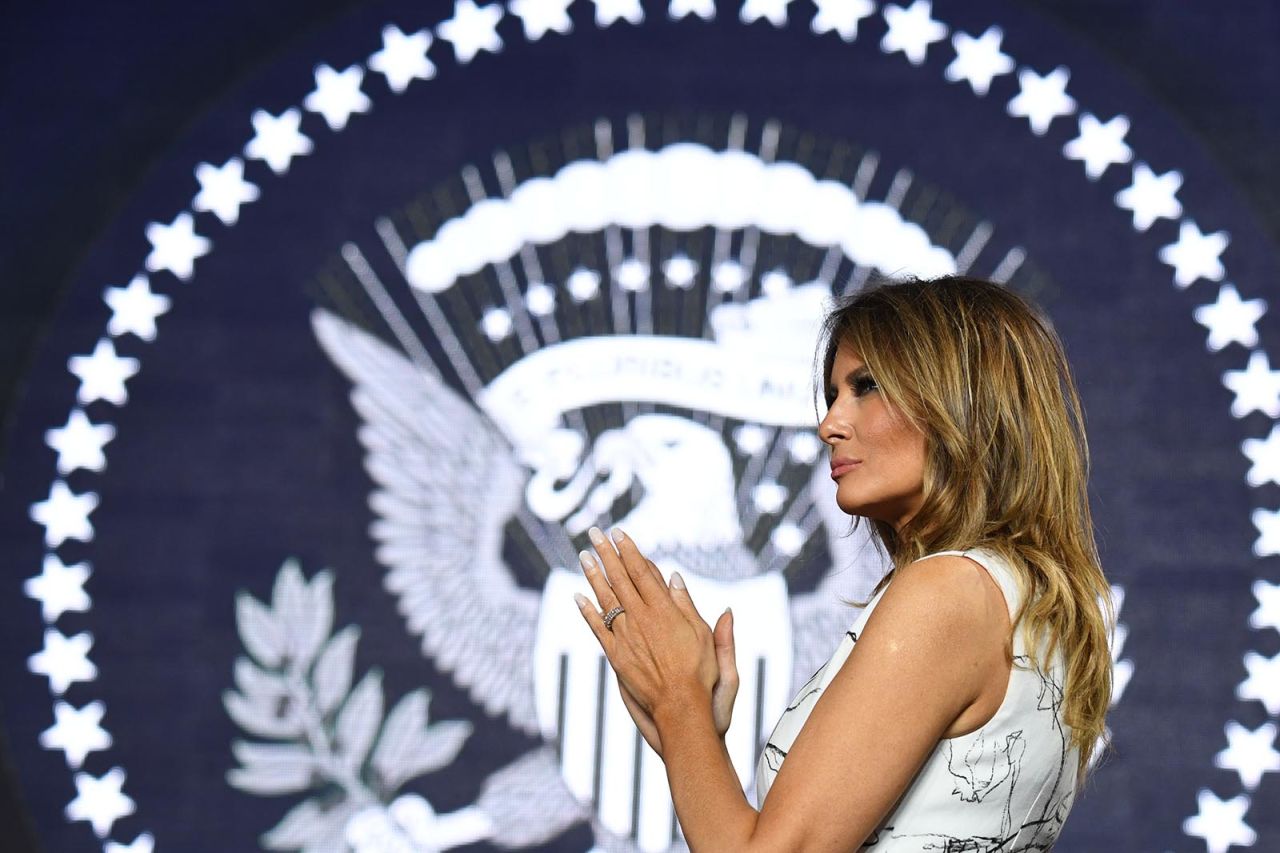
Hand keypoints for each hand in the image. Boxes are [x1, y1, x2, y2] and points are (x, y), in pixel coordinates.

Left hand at [574, 527, 725, 746]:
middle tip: (594, 533)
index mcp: (664, 610)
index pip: (642, 572)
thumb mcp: (702, 634)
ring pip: (605, 599)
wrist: (681, 707)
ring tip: (583, 556)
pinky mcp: (616, 656)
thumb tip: (674, 577)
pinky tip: (578, 596)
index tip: (619, 534)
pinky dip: (586, 611)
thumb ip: (687, 604)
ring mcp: (626, 637)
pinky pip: (597, 628)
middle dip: (606, 554)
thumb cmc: (700, 673)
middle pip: (620, 579)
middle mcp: (641, 619)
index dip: (629, 551)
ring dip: (593, 575)